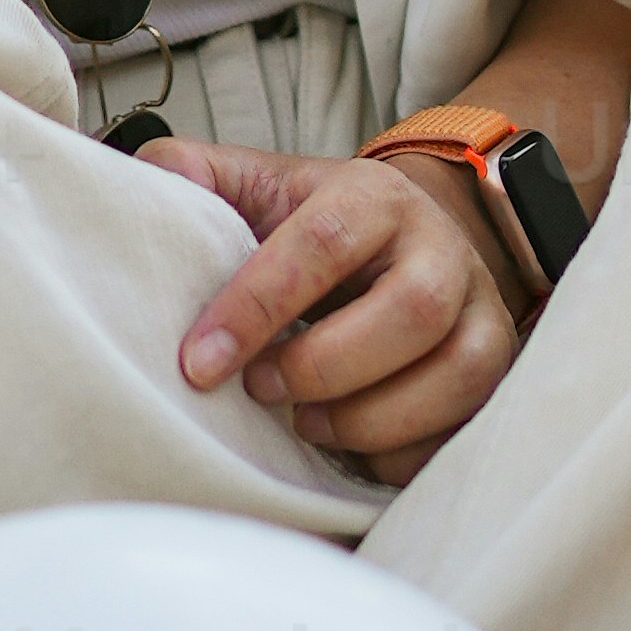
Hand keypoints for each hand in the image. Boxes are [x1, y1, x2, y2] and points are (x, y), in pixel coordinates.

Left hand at [144, 141, 519, 481]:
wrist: (408, 244)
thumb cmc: (317, 228)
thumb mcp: (258, 187)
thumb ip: (195, 176)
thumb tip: (137, 184)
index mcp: (375, 198)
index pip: (323, 244)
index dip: (257, 305)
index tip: (199, 362)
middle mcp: (443, 250)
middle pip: (411, 311)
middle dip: (323, 366)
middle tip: (260, 389)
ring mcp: (482, 314)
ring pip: (454, 375)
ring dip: (367, 418)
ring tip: (304, 423)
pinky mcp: (493, 375)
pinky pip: (460, 431)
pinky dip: (399, 453)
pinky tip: (351, 446)